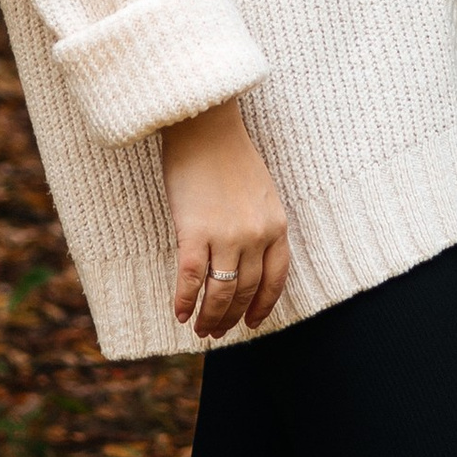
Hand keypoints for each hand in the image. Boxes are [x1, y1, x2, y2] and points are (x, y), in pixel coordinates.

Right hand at [163, 97, 290, 340]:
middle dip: (232, 317)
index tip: (252, 322)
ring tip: (200, 328)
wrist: (203, 125)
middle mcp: (256, 236)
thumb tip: (249, 256)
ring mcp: (226, 236)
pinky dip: (185, 300)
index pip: (275, 280)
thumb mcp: (260, 191)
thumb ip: (260, 223)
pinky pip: (191, 278)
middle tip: (218, 331)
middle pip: (245, 290)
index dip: (262, 306)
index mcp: (276, 225)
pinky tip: (179, 313)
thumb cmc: (227, 153)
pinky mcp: (194, 232)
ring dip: (210, 317)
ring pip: (220, 293)